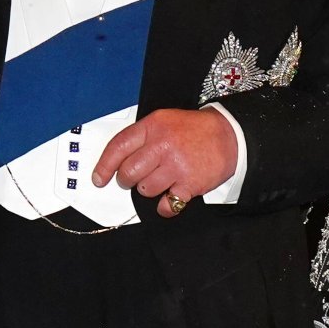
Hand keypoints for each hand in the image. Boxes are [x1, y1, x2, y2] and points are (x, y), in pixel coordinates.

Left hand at [92, 109, 237, 218]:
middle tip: (136, 178)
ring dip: (150, 190)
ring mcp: (176, 166)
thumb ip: (142, 138)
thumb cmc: (194, 131)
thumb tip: (117, 162)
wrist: (230, 136)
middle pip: (128, 173)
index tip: (99, 179)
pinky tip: (172, 195)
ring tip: (163, 180)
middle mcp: (162, 145)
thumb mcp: (165, 121)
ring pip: (145, 190)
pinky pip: (166, 205)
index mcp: (153, 126)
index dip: (105, 166)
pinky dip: (166, 206)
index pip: (118, 147)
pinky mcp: (190, 184)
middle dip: (128, 180)